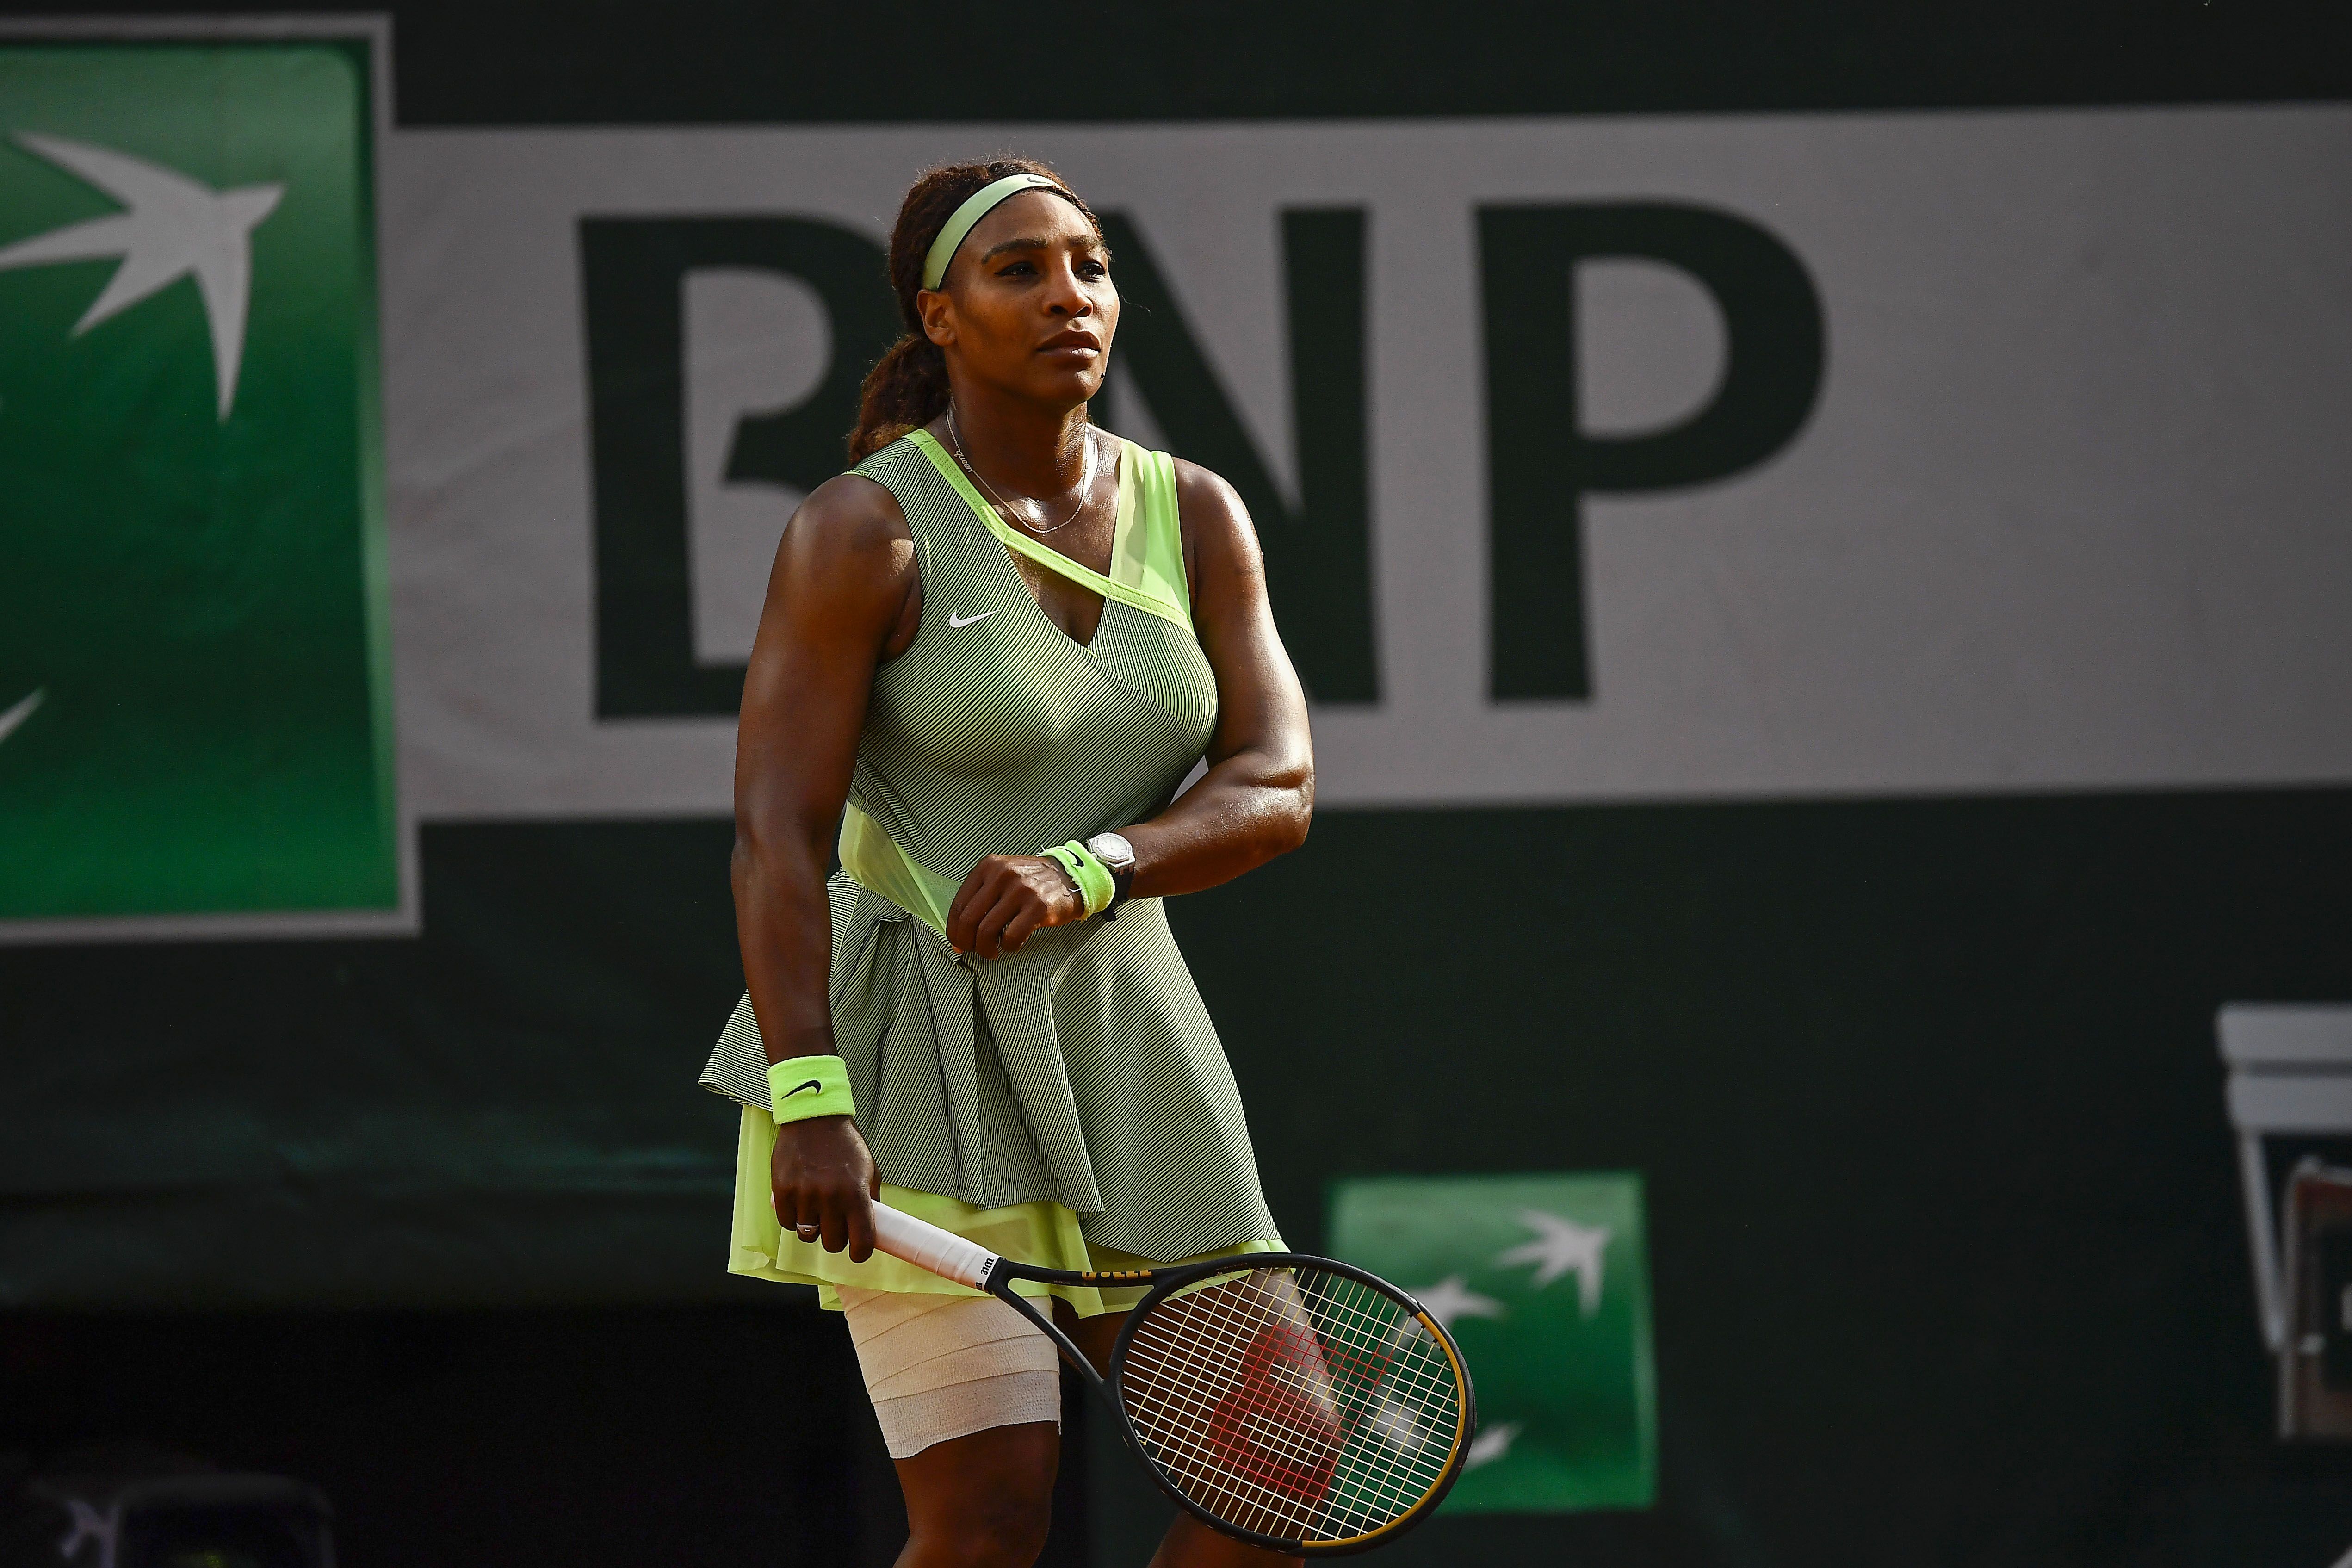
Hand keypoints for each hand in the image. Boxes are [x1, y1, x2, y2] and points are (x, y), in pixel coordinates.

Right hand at [770, 1114, 880, 1260]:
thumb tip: (873, 1227)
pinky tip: (800, 1203)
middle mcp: (831, 1197)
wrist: (814, 1117)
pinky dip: (793, 1218)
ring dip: (813, 1228)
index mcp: (856, 1193)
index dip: (861, 1253)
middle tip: (835, 1225)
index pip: (861, 1241)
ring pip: (807, 1235)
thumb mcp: (868, 1169)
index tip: (858, 1251)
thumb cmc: (844, 1143)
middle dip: (835, 1238)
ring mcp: (804, 1195)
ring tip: (816, 1210)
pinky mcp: (782, 1190)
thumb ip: (871, 1199)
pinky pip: (787, 1222)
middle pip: (832, 1243)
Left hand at [947, 854, 1084, 958]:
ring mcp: (1021, 890)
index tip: (957, 941)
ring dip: (985, 949)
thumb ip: (980, 897)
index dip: (954, 929)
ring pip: (986, 931)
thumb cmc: (1032, 882)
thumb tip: (958, 933)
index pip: (958, 904)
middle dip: (967, 942)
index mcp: (989, 866)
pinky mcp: (1037, 907)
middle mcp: (1002, 875)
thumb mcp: (1002, 875)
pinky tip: (1011, 944)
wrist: (1068, 878)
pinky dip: (1008, 947)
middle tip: (972, 949)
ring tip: (991, 951)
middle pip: (969, 920)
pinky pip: (1011, 937)